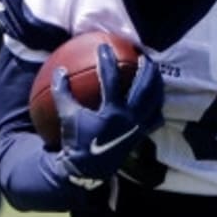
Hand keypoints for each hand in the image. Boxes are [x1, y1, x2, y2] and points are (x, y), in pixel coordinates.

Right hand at [52, 43, 162, 186]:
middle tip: (142, 54)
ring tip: (154, 72)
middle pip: (145, 87)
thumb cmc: (76, 142)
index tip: (104, 46)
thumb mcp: (67, 117)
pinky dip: (157, 107)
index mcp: (112, 112)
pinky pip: (156, 118)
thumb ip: (62, 93)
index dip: (107, 60)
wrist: (88, 170)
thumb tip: (59, 71)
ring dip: (156, 84)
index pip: (112, 79)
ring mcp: (138, 127)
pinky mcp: (141, 135)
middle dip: (145, 68)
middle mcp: (130, 118)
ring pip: (155, 101)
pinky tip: (154, 99)